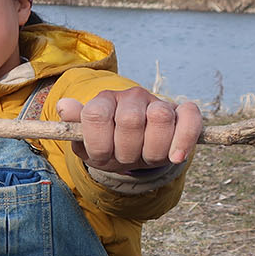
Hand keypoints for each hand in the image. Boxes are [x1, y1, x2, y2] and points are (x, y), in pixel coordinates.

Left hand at [57, 88, 201, 173]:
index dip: (99, 143)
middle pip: (130, 120)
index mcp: (104, 101)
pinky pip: (190, 117)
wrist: (135, 150)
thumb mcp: (87, 141)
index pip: (96, 115)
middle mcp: (131, 97)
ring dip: (152, 151)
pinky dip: (184, 139)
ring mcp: (158, 103)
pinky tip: (175, 157)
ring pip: (159, 118)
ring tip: (146, 156)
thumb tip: (63, 107)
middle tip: (125, 158)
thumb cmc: (108, 146)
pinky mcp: (183, 113)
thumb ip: (75, 126)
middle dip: (126, 151)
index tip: (102, 156)